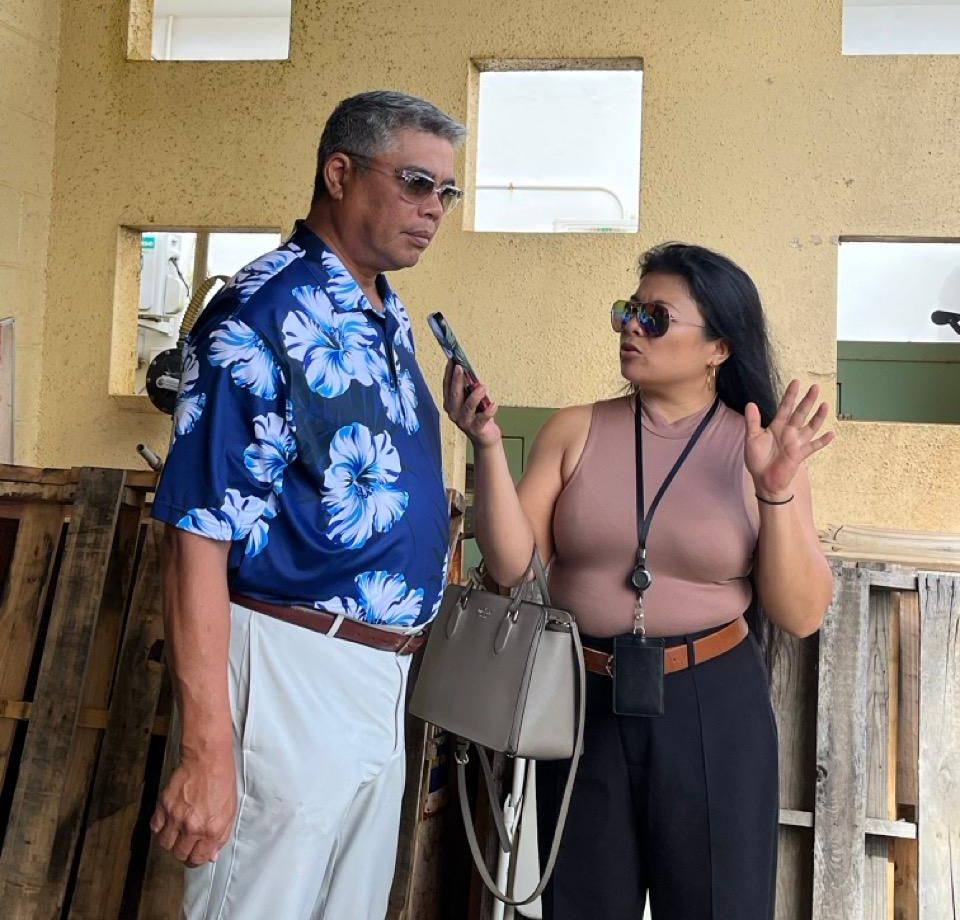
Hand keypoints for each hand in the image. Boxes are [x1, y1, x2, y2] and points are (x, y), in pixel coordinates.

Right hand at [150, 746, 235, 866]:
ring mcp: (176, 817)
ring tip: (178, 833)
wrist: (207, 758)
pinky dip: (160, 828)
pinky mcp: (164, 806)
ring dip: (171, 842)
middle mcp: (192, 826)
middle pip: (180, 854)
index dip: (197, 859)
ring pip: (165, 844)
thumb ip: (221, 835)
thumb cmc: (222, 780)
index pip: (199, 858)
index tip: (197, 855)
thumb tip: (212, 854)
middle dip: (184, 852)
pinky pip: (155, 828)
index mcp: (211, 829)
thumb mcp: (230, 810)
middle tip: (187, 844)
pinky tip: (168, 822)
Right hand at [442, 361, 500, 448]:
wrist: (484, 438)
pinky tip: (494, 405)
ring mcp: (464, 422)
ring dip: (474, 395)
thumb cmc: (477, 416)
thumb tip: (469, 371)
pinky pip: (482, 419)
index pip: (447, 386)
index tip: (452, 361)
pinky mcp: (476, 429)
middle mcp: (454, 413)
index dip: (448, 373)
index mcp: (450, 404)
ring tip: (482, 387)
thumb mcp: (471, 400)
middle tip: (461, 367)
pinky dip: (488, 411)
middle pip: (455, 395)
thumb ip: (468, 388)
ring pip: (468, 407)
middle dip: (457, 380)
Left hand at [745, 380, 834, 499]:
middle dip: (807, 400)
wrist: (764, 480)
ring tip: (825, 405)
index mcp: (777, 426)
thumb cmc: (758, 459)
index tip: (796, 382)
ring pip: (810, 427)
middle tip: (815, 387)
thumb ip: (752, 422)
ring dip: (818, 417)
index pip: (785, 407)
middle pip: (800, 413)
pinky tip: (831, 434)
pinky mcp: (800, 454)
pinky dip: (822, 441)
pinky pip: (813, 446)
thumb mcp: (752, 438)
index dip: (790, 395)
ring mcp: (796, 443)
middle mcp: (789, 432)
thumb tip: (750, 403)